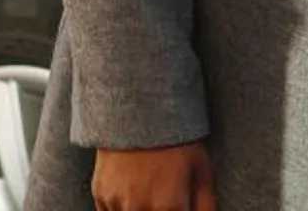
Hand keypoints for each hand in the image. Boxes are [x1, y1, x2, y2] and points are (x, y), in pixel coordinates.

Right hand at [94, 142, 216, 210]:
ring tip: (148, 187)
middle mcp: (141, 209)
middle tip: (162, 194)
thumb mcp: (202, 169)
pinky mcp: (100, 195)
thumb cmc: (174, 138)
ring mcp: (118, 203)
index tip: (179, 205)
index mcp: (170, 207)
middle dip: (161, 210)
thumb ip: (207, 207)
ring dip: (139, 209)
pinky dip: (121, 206)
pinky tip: (132, 187)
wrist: (138, 108)